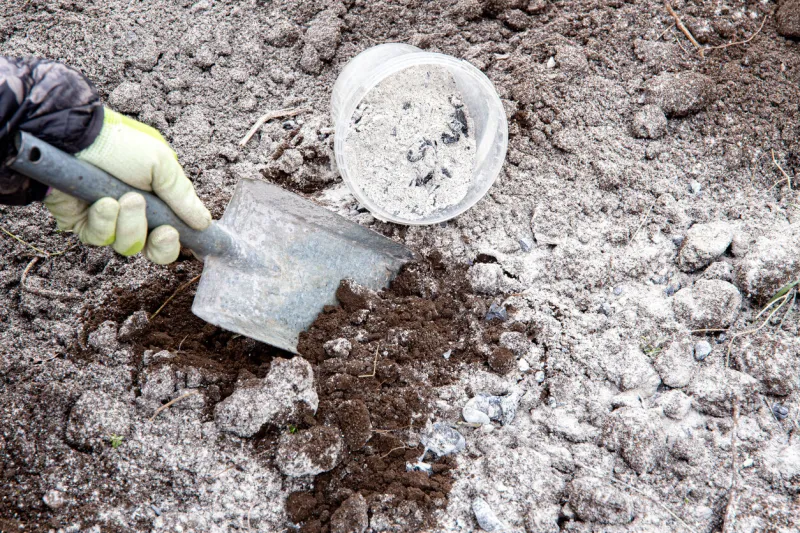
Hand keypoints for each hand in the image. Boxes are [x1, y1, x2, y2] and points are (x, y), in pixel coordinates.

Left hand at [44, 109, 210, 263]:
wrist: (74, 138)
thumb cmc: (120, 143)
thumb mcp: (163, 164)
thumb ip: (184, 197)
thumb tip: (204, 223)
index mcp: (158, 200)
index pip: (174, 233)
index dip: (179, 241)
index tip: (186, 239)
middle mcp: (135, 214)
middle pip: (154, 250)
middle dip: (161, 243)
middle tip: (164, 230)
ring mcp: (110, 221)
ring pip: (128, 246)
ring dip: (131, 223)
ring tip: (125, 198)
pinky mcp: (83, 225)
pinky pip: (100, 238)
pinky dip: (104, 220)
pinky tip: (102, 201)